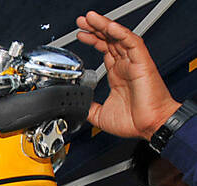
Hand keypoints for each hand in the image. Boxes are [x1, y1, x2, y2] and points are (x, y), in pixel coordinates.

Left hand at [76, 10, 179, 138]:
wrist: (148, 126)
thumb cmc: (134, 122)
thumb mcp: (100, 115)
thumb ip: (88, 107)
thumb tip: (76, 106)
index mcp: (117, 75)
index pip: (104, 50)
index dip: (93, 41)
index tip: (80, 35)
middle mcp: (125, 66)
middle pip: (109, 40)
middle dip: (94, 29)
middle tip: (81, 21)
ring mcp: (133, 63)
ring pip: (118, 37)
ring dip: (104, 26)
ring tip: (90, 18)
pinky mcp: (142, 62)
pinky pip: (132, 42)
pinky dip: (120, 33)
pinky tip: (109, 26)